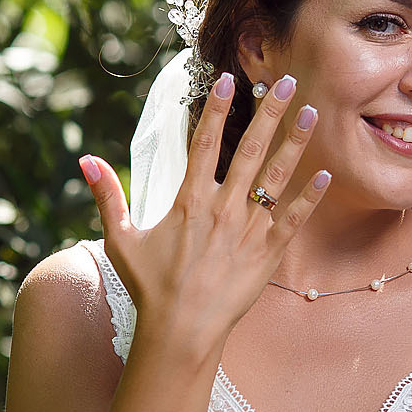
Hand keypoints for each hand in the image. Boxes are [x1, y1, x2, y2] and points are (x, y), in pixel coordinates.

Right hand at [79, 72, 329, 353]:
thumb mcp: (121, 239)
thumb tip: (86, 160)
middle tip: (287, 81)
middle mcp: (223, 208)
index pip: (204, 143)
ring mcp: (248, 229)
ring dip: (295, 143)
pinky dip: (309, 197)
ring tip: (310, 114)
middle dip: (270, 112)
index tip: (229, 80)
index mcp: (189, 200)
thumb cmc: (149, 287)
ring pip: (277, 177)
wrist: (181, 331)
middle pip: (250, 149)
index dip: (216, 109)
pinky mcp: (267, 253)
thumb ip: (108, 196)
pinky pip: (292, 219)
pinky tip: (325, 175)